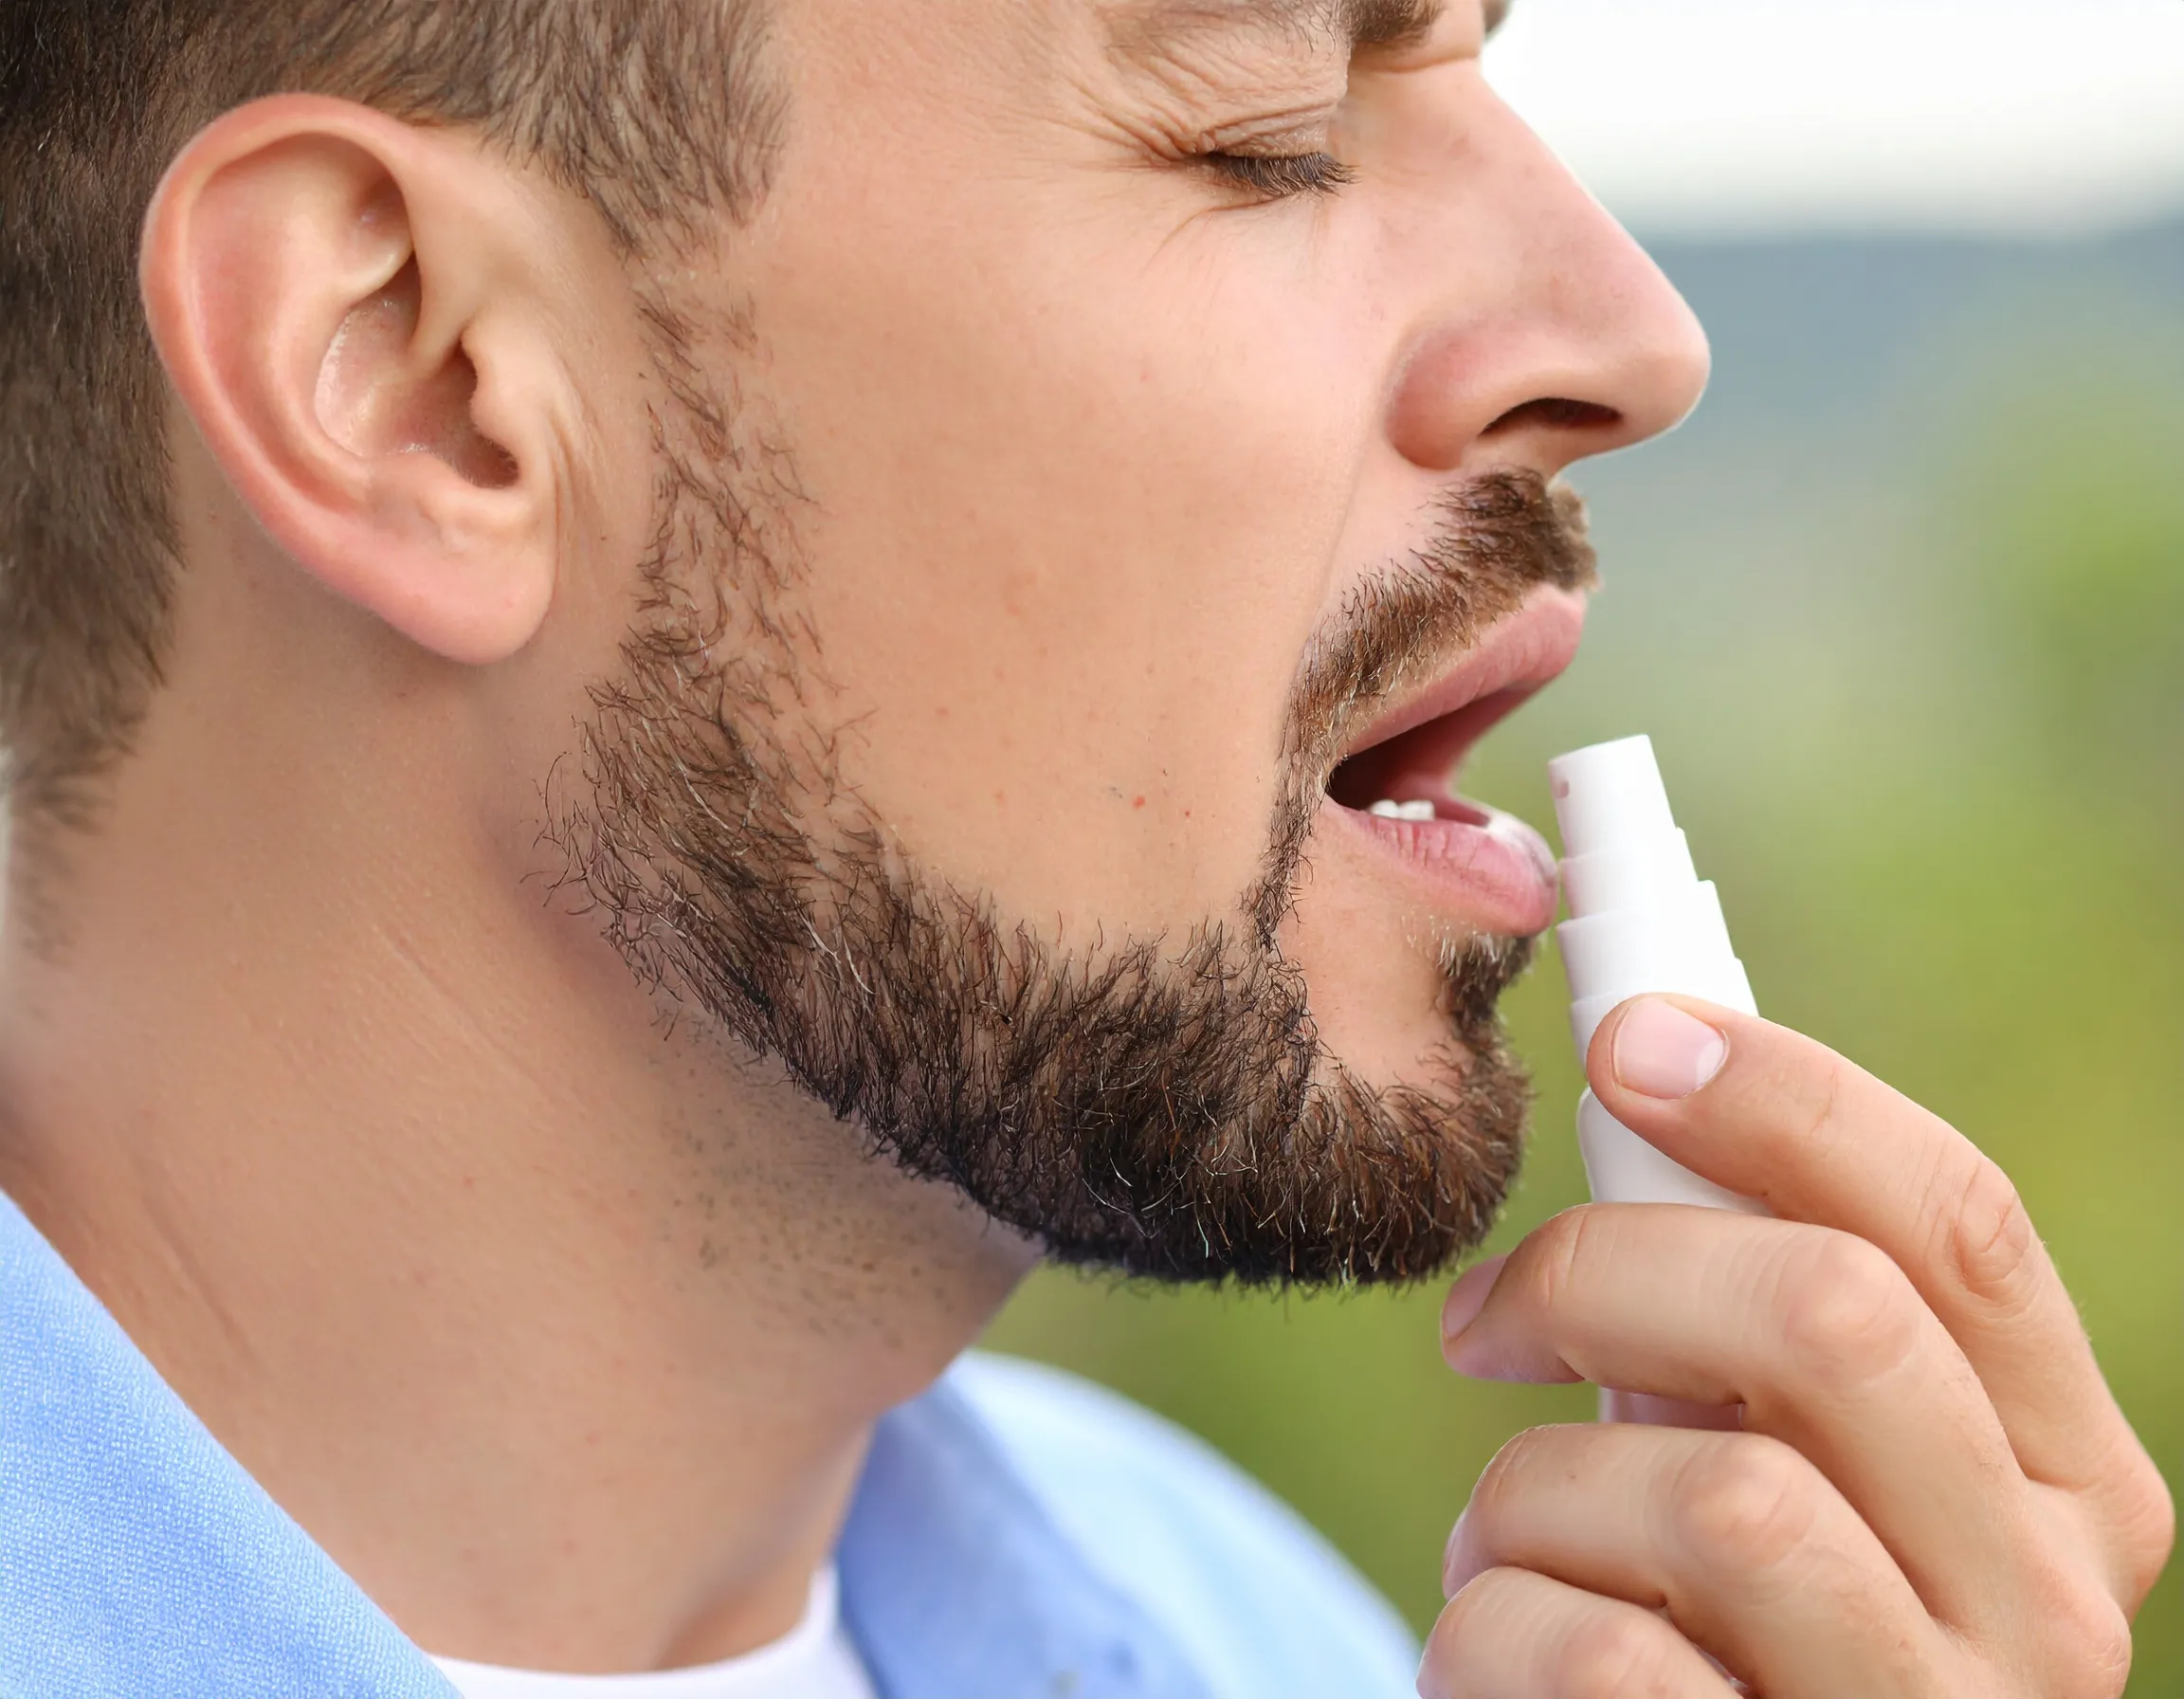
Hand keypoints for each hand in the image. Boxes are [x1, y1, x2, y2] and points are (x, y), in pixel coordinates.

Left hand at [1423, 995, 2174, 1697]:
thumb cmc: (1720, 1619)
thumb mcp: (1792, 1453)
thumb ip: (1766, 1314)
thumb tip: (1641, 1067)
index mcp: (2067, 1479)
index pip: (1963, 1224)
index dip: (1788, 1099)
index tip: (1627, 1039)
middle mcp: (2047, 1608)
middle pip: (1833, 1320)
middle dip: (1608, 1272)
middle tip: (1488, 1317)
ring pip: (1719, 1501)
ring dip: (1536, 1494)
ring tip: (1508, 1540)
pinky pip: (1602, 1662)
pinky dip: (1494, 1627)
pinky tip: (1502, 1646)